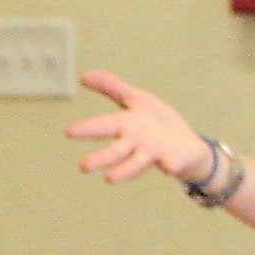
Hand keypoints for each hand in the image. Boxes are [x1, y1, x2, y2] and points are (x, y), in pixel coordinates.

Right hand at [66, 70, 210, 187]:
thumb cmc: (154, 121)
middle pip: (115, 151)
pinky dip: (170, 165)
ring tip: (109, 179)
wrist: (186, 144)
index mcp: (126, 126)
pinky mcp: (174, 160)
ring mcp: (154, 153)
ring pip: (136, 163)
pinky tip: (169, 167)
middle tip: (83, 167)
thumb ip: (110, 87)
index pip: (103, 126)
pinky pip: (172, 163)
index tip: (68, 132)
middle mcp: (136, 143)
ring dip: (124, 171)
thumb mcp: (134, 98)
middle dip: (100, 158)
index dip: (87, 129)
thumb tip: (83, 76)